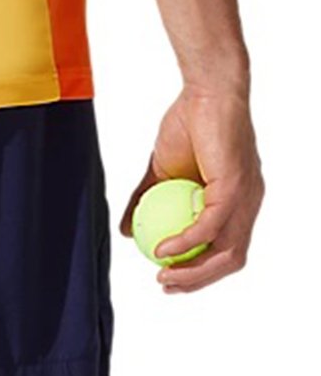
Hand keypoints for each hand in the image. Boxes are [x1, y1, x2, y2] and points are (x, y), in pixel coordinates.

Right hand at [119, 85, 264, 292]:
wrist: (203, 91)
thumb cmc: (186, 123)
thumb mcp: (158, 172)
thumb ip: (145, 202)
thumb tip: (127, 232)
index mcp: (235, 202)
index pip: (226, 251)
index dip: (199, 273)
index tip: (166, 279)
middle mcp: (248, 203)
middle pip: (230, 260)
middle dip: (198, 282)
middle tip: (164, 284)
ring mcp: (246, 197)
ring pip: (227, 252)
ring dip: (194, 272)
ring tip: (162, 274)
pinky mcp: (235, 186)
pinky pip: (209, 226)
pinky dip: (184, 243)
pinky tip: (161, 249)